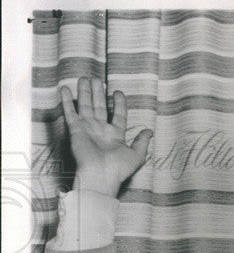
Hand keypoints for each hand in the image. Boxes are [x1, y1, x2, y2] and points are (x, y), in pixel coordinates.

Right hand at [60, 77, 152, 196]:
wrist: (101, 174)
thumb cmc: (119, 168)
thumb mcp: (137, 155)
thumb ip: (142, 142)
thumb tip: (149, 130)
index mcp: (115, 136)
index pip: (118, 115)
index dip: (119, 104)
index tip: (118, 92)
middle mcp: (101, 130)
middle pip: (100, 107)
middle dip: (98, 93)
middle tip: (97, 79)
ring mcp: (88, 129)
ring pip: (86, 106)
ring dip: (84, 92)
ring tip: (84, 78)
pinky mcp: (76, 130)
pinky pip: (70, 113)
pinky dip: (66, 101)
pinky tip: (64, 89)